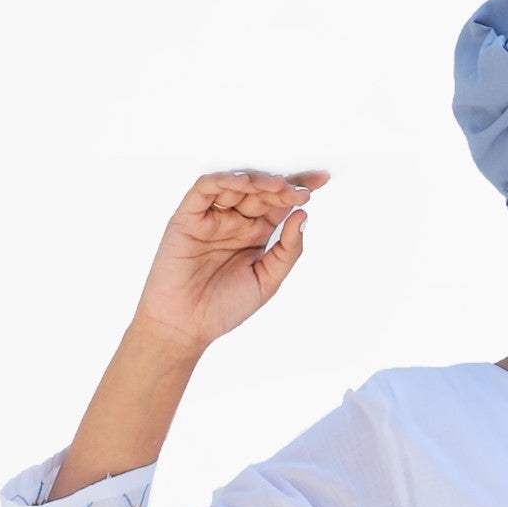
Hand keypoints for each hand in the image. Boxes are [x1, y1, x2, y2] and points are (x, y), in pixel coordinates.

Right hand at [133, 167, 328, 352]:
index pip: (280, 204)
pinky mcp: (188, 217)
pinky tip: (243, 183)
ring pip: (236, 185)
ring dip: (258, 181)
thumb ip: (287, 251)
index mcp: (256, 234)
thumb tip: (302, 217)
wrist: (185, 327)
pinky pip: (205, 189)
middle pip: (262, 191)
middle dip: (282, 186)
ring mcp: (212, 217)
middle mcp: (235, 221)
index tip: (322, 179)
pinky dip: (223, 181)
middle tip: (300, 190)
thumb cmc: (223, 307)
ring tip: (277, 186)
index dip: (299, 188)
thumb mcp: (267, 281)